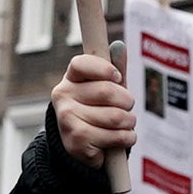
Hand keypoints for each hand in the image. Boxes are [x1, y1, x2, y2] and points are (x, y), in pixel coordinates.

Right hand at [50, 51, 131, 166]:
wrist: (84, 147)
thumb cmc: (98, 111)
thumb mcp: (106, 88)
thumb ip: (114, 69)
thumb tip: (119, 46)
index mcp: (70, 78)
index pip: (83, 64)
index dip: (104, 69)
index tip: (117, 77)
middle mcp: (63, 96)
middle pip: (106, 91)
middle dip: (127, 101)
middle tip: (128, 107)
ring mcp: (67, 118)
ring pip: (114, 117)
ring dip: (129, 122)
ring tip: (127, 124)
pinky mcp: (76, 140)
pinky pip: (114, 136)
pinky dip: (127, 138)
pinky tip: (123, 137)